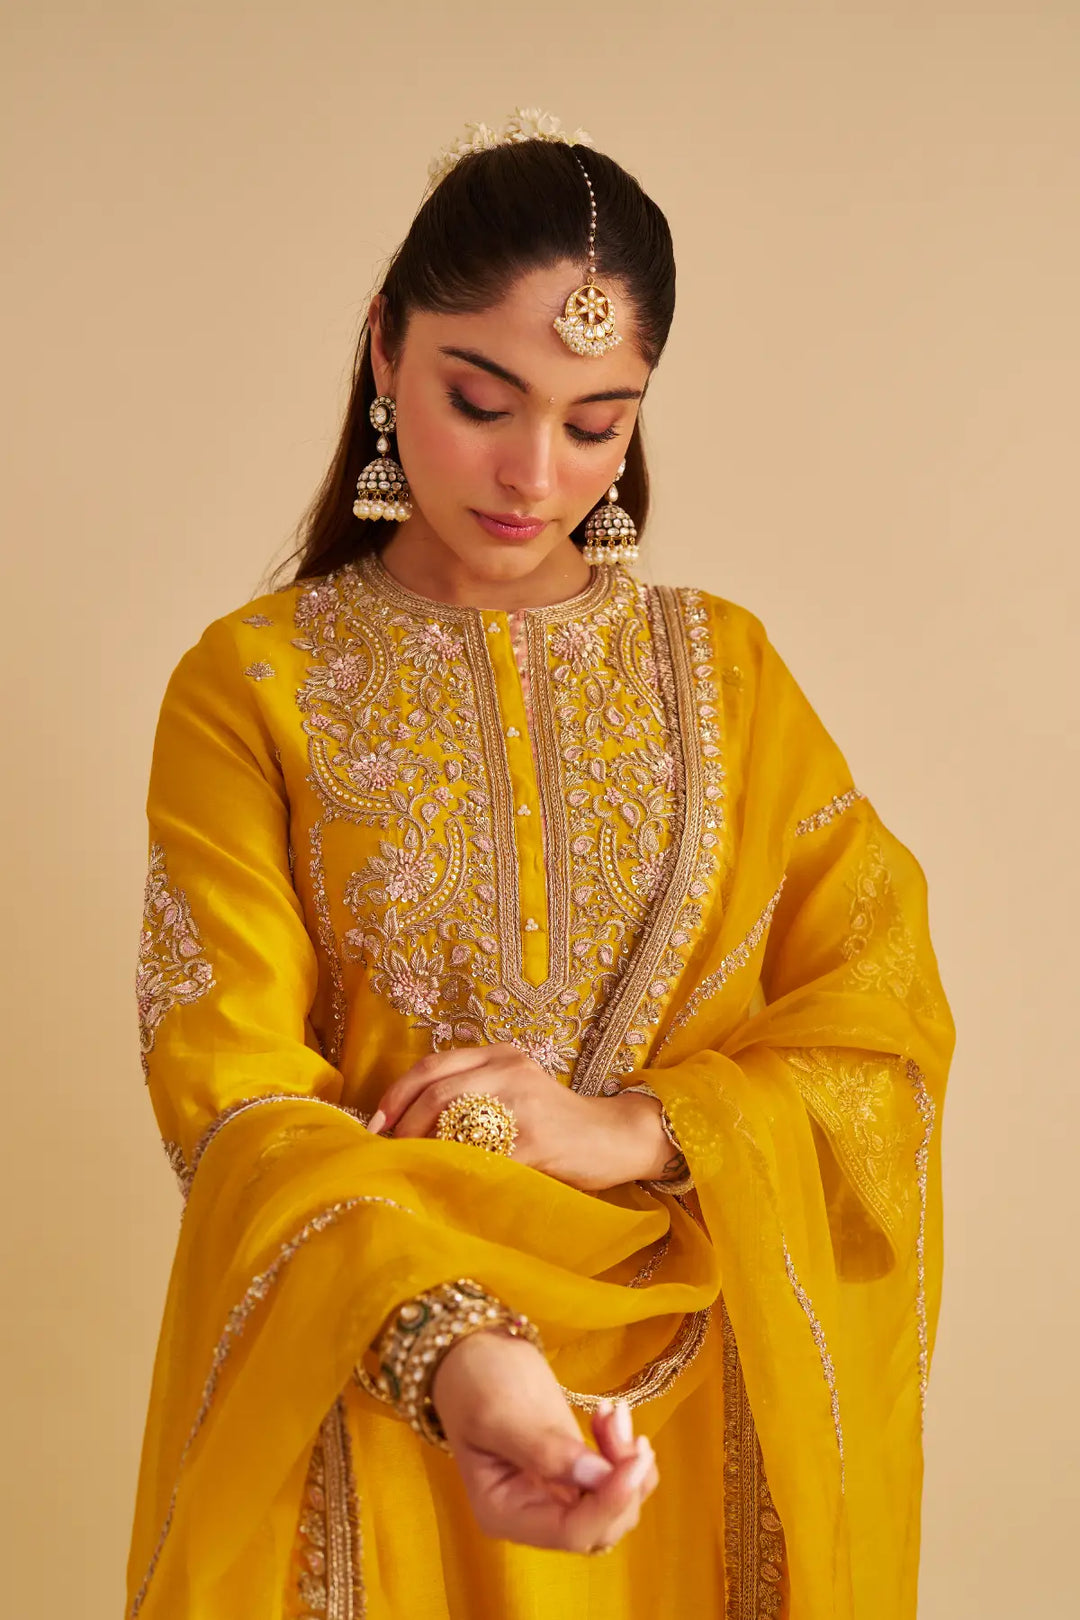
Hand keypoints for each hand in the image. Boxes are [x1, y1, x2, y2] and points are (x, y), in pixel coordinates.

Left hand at [367, 1044, 665, 1191]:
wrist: (615, 1137)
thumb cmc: (555, 1124)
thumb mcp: (515, 1092)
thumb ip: (473, 1095)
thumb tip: (404, 1127)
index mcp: (500, 1055)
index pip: (433, 1065)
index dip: (397, 1094)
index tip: (375, 1125)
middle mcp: (509, 1068)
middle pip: (436, 1090)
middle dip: (403, 1125)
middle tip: (388, 1153)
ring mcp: (522, 1102)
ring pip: (451, 1118)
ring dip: (422, 1145)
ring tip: (410, 1167)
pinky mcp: (535, 1138)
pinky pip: (481, 1154)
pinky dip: (455, 1168)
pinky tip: (444, 1183)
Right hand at [431, 1327, 658, 1553]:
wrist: (474, 1353)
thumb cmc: (474, 1380)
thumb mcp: (499, 1411)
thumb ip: (546, 1450)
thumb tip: (600, 1478)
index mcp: (504, 1513)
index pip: (571, 1532)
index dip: (609, 1503)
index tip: (635, 1459)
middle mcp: (533, 1516)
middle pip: (601, 1527)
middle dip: (621, 1479)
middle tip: (615, 1416)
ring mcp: (556, 1496)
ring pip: (616, 1507)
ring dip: (626, 1463)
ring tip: (612, 1411)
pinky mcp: (575, 1474)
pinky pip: (616, 1483)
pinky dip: (625, 1454)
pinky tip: (610, 1416)